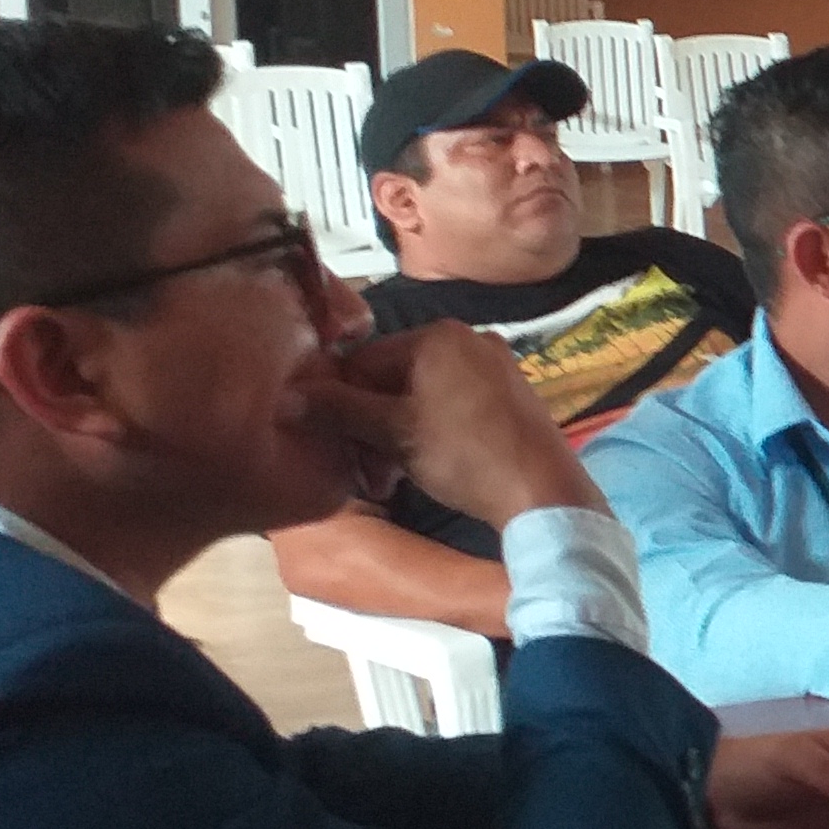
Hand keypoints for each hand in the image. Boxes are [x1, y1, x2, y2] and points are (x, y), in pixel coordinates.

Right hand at [306, 324, 595, 527]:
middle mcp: (469, 339)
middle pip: (392, 379)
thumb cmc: (464, 456)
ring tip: (391, 478)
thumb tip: (285, 397)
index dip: (342, 406)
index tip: (342, 449)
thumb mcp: (392, 433)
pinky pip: (453, 404)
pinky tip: (425, 466)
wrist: (543, 492)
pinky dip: (430, 432)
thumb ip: (338, 410)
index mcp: (438, 335)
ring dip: (397, 435)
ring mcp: (496, 365)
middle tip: (369, 472)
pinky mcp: (511, 394)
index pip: (363, 362)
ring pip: (421, 396)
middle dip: (372, 426)